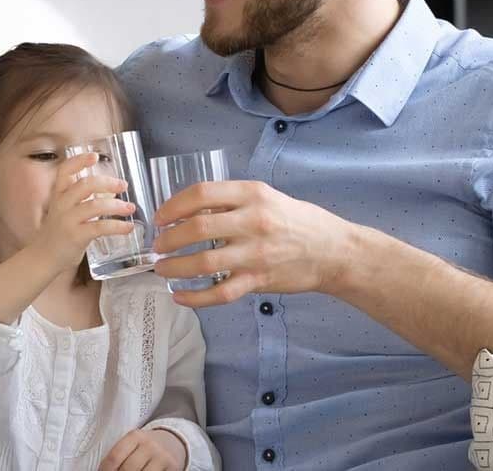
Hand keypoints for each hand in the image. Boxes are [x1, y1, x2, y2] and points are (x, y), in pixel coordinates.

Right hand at [28, 152, 137, 267]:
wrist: (43, 257)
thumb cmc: (58, 232)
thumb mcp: (64, 210)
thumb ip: (81, 198)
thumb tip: (110, 189)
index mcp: (58, 195)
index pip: (65, 171)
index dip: (79, 161)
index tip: (95, 156)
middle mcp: (61, 204)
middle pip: (85, 185)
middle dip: (107, 182)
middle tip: (123, 185)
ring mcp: (68, 220)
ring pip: (95, 205)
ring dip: (116, 205)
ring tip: (130, 208)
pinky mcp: (75, 236)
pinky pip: (100, 227)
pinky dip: (117, 226)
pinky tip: (128, 227)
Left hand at [101, 427, 186, 470]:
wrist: (173, 442)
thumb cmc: (145, 447)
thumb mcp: (133, 444)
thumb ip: (120, 455)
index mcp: (135, 436)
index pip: (115, 457)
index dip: (105, 470)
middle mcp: (149, 445)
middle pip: (128, 469)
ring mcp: (162, 457)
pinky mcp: (173, 467)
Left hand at [151, 180, 359, 307]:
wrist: (334, 251)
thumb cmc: (298, 221)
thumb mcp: (267, 197)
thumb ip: (232, 201)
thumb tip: (190, 209)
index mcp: (253, 194)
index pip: (202, 193)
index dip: (173, 205)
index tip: (161, 216)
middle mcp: (253, 221)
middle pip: (196, 228)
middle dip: (168, 238)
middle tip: (157, 245)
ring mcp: (255, 253)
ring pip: (203, 263)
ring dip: (174, 267)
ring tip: (162, 268)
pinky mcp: (259, 280)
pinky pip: (220, 293)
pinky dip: (195, 298)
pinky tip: (179, 296)